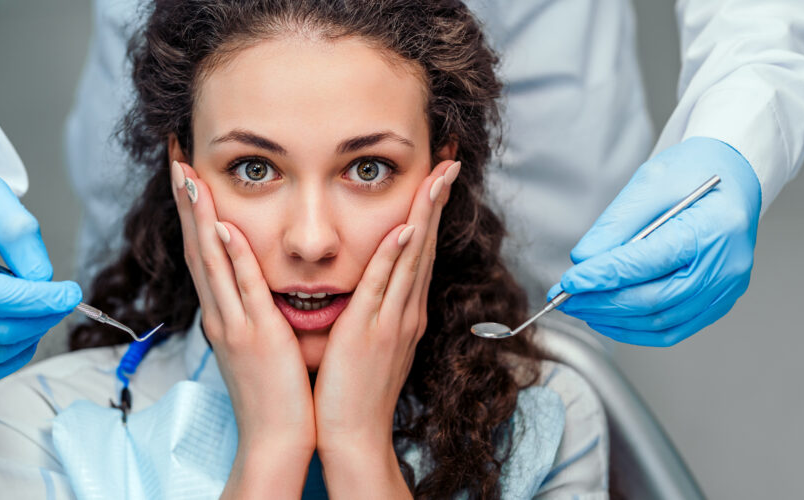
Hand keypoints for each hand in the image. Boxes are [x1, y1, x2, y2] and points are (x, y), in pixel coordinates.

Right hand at [169, 160, 314, 493]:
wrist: (276, 436)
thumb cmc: (274, 391)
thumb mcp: (258, 342)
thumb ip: (252, 308)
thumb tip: (253, 279)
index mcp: (224, 313)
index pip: (203, 251)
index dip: (193, 210)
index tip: (187, 172)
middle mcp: (221, 313)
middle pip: (196, 246)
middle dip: (186, 199)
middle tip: (176, 156)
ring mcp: (235, 323)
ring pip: (211, 261)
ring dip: (199, 216)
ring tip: (188, 175)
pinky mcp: (256, 336)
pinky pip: (242, 290)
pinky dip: (231, 257)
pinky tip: (223, 227)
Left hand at [312, 159, 458, 494]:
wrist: (354, 434)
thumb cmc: (354, 391)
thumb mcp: (372, 345)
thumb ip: (375, 313)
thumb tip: (374, 290)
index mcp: (404, 312)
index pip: (420, 250)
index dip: (429, 211)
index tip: (436, 178)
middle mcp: (406, 311)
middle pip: (426, 244)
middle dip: (437, 199)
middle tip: (449, 159)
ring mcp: (392, 320)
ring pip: (413, 256)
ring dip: (425, 213)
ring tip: (438, 175)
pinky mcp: (370, 331)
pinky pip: (385, 286)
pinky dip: (397, 255)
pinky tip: (406, 227)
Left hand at [548, 137, 761, 345]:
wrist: (732, 177)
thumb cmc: (694, 173)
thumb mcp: (651, 182)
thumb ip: (616, 224)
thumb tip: (584, 260)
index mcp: (712, 229)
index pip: (648, 263)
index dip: (603, 276)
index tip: (570, 281)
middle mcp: (725, 266)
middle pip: (654, 300)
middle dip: (601, 302)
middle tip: (565, 298)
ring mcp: (725, 289)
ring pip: (660, 321)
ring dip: (614, 319)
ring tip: (581, 307)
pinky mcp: (718, 302)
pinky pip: (672, 329)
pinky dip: (635, 329)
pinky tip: (608, 318)